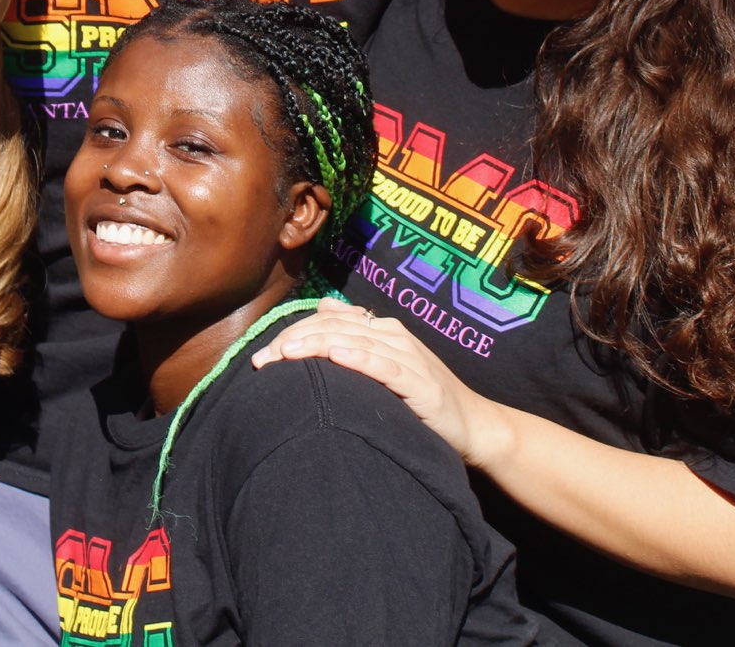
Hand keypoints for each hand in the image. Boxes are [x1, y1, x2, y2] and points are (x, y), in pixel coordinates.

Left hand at [252, 298, 496, 466]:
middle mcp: (394, 336)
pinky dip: (360, 360)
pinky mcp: (421, 383)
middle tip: (262, 359)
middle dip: (295, 341)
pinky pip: (386, 368)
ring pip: (355, 343)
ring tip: (286, 354)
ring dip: (317, 347)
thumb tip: (322, 308)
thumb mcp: (387, 363)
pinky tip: (338, 358)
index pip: (328, 323)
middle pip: (335, 330)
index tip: (262, 355)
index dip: (293, 334)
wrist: (472, 425)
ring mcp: (409, 358)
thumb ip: (357, 336)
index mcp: (383, 330)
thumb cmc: (422, 397)